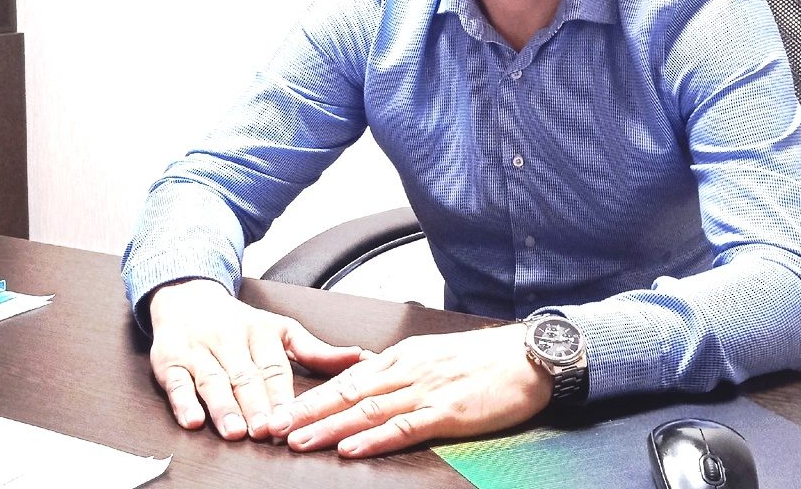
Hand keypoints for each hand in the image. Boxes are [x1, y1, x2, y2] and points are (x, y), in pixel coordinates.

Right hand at [147, 278, 366, 440]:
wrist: (187, 297)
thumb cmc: (240, 323)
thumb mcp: (281, 330)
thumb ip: (317, 351)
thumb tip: (361, 358)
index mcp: (260, 332)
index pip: (274, 367)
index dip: (282, 395)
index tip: (291, 419)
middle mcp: (229, 338)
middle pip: (244, 376)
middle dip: (256, 405)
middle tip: (267, 431)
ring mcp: (197, 349)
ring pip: (212, 380)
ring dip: (223, 407)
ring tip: (236, 431)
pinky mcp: (168, 359)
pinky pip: (174, 382)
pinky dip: (183, 401)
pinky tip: (193, 420)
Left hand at [268, 323, 552, 457]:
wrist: (529, 356)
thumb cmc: (486, 358)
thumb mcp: (434, 354)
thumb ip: (399, 368)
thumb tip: (365, 376)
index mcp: (402, 356)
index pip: (345, 378)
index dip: (309, 397)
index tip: (279, 410)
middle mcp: (407, 370)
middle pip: (345, 393)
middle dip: (305, 412)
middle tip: (271, 427)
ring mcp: (426, 391)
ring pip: (366, 410)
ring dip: (328, 426)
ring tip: (297, 440)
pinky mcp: (448, 412)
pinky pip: (404, 427)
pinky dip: (374, 438)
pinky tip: (351, 447)